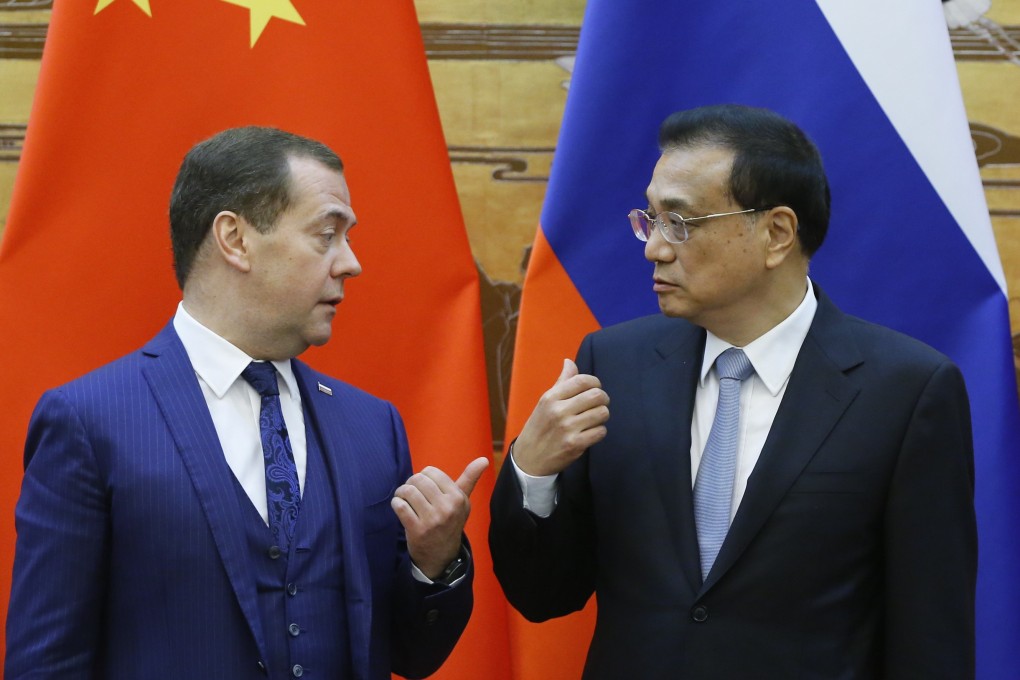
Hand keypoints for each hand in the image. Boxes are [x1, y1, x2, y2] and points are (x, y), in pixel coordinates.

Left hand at [391, 456, 488, 579]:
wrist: (442, 554)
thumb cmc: (451, 520)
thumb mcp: (462, 501)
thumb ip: (470, 478)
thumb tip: (484, 459)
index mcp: (458, 497)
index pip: (431, 472)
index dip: (424, 476)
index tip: (424, 485)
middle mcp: (447, 508)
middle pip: (418, 479)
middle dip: (411, 483)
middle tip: (412, 491)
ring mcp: (432, 520)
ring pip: (408, 491)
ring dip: (401, 493)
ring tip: (404, 498)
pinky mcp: (417, 530)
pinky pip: (400, 506)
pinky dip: (396, 503)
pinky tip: (400, 507)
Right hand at [512, 358, 609, 476]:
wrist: (529, 458)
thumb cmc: (539, 426)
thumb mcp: (545, 402)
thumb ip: (561, 382)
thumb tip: (569, 362)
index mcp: (551, 397)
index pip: (582, 380)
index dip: (595, 382)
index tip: (595, 387)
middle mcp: (559, 411)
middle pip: (596, 395)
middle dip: (603, 398)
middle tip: (599, 403)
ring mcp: (567, 429)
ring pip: (602, 413)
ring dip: (602, 415)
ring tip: (594, 418)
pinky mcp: (575, 445)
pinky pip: (600, 431)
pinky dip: (599, 431)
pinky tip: (591, 432)